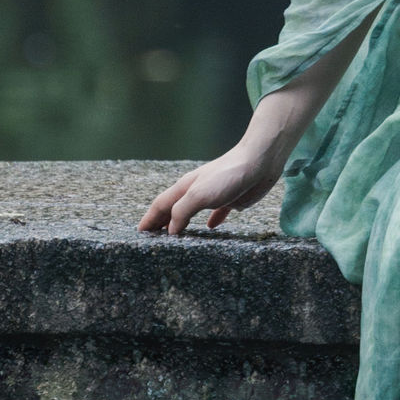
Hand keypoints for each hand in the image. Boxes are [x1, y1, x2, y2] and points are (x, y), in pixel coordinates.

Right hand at [140, 112, 290, 233]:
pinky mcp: (231, 200)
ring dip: (182, 223)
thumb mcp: (199, 195)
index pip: (161, 205)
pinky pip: (217, 213)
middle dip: (161, 222)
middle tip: (152, 238)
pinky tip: (210, 228)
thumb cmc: (227, 175)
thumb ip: (181, 212)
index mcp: (185, 187)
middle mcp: (196, 191)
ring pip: (192, 212)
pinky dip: (211, 221)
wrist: (259, 162)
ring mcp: (213, 195)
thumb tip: (170, 230)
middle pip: (173, 209)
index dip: (149, 219)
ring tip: (175, 235)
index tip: (140, 233)